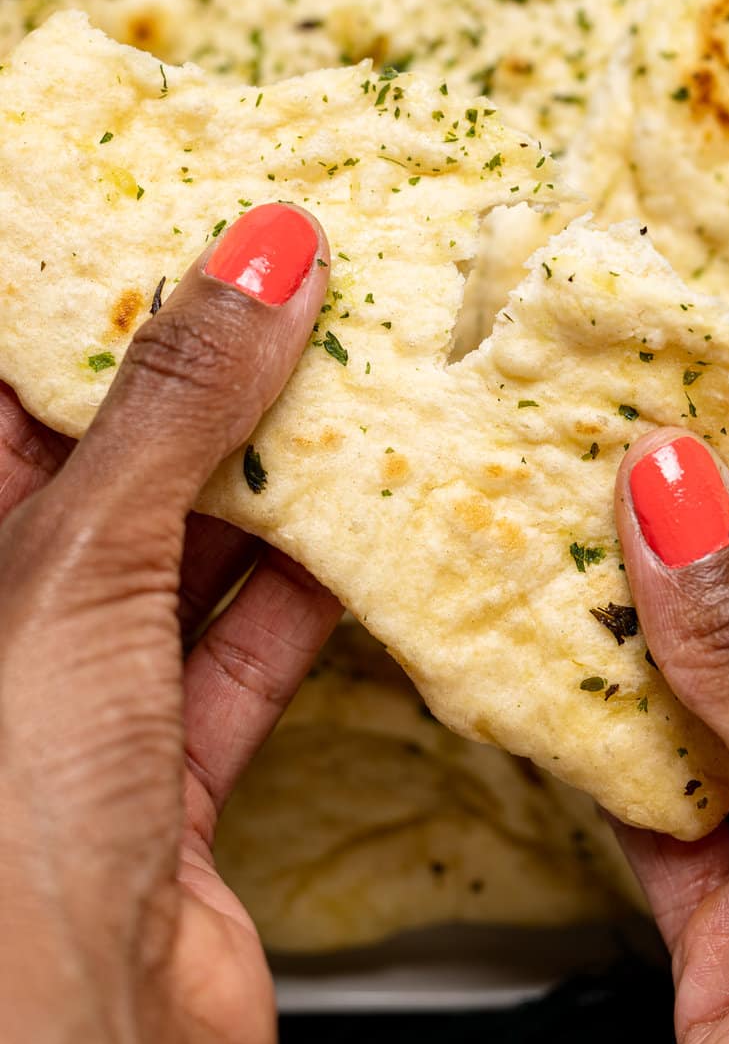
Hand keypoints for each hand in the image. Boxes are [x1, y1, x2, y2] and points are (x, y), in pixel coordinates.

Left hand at [0, 204, 341, 1043]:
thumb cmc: (0, 832)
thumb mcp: (71, 571)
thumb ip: (174, 410)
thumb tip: (262, 255)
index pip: (10, 389)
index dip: (95, 293)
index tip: (190, 210)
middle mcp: (2, 625)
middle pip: (108, 459)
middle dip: (207, 370)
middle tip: (304, 273)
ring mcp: (80, 705)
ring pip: (187, 550)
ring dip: (278, 473)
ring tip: (360, 369)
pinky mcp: (171, 777)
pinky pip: (250, 649)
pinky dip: (319, 588)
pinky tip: (377, 523)